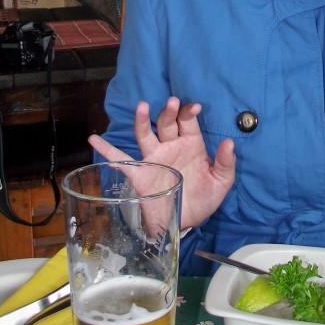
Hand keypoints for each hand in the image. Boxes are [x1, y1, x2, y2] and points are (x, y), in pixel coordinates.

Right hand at [89, 97, 235, 230]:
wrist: (186, 222)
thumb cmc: (204, 198)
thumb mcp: (221, 182)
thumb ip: (225, 163)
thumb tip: (230, 143)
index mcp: (191, 145)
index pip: (188, 122)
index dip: (190, 113)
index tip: (194, 107)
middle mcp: (170, 146)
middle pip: (167, 123)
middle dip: (169, 112)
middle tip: (173, 102)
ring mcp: (154, 158)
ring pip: (146, 134)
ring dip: (143, 120)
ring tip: (143, 106)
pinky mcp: (140, 174)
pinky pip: (122, 160)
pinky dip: (107, 150)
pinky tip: (94, 139)